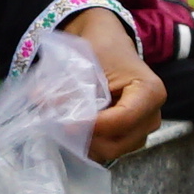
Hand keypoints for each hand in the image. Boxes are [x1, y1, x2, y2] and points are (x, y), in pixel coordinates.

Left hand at [65, 8, 171, 162]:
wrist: (110, 43)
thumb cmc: (103, 47)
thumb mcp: (86, 60)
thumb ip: (68, 85)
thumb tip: (41, 103)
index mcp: (149, 92)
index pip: (123, 119)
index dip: (93, 125)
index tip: (64, 123)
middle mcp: (152, 115)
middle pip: (118, 141)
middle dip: (86, 137)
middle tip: (58, 125)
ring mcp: (142, 129)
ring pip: (112, 150)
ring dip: (86, 143)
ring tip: (64, 127)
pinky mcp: (130, 136)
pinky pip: (109, 149)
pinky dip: (89, 144)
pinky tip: (74, 131)